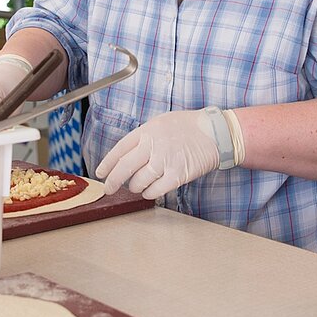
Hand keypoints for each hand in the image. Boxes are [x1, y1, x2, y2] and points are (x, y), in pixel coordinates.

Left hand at [95, 108, 242, 198]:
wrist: (215, 132)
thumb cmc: (189, 126)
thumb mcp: (161, 123)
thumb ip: (144, 137)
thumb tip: (129, 153)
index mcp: (146, 131)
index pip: (119, 149)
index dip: (107, 163)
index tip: (101, 173)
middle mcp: (152, 146)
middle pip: (125, 168)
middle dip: (113, 181)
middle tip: (109, 188)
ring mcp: (165, 161)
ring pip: (139, 181)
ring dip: (134, 187)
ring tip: (136, 187)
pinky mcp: (177, 174)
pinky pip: (156, 189)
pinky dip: (149, 193)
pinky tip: (149, 192)